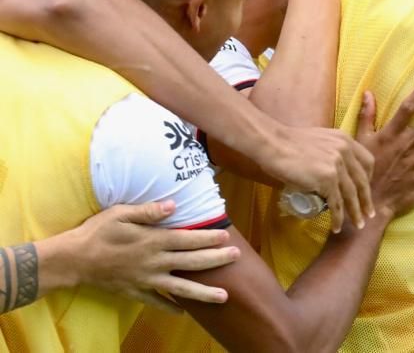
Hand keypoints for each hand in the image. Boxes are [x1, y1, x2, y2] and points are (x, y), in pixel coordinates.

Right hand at [69, 201, 238, 312]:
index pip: (189, 239)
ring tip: (224, 296)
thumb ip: (149, 210)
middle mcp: (155, 262)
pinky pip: (157, 302)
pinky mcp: (135, 292)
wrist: (73, 260)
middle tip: (237, 256)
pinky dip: (171, 307)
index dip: (209, 237)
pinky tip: (184, 312)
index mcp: (154, 240)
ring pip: (181, 288)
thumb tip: (173, 205)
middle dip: (217, 260)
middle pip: (192, 262)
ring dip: (204, 292)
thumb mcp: (121, 213)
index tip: (227, 236)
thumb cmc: (98, 232)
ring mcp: (146, 280)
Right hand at [260, 122, 375, 233]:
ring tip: (358, 225)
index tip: (365, 190)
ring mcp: (337, 165)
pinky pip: (336, 203)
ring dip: (355, 212)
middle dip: (366, 200)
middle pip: (362, 181)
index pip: (367, 161)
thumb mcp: (319, 141)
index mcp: (345, 140)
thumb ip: (330, 151)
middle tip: (369, 214)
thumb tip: (331, 169)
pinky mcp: (327, 178)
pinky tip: (336, 227)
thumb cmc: (288, 143)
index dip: (368, 178)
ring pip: (351, 195)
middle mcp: (345, 151)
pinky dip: (337, 218)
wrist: (273, 143)